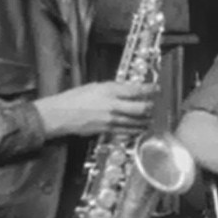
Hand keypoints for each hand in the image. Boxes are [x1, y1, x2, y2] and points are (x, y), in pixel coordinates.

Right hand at [34, 81, 157, 138]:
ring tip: (150, 118)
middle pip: (141, 108)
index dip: (150, 89)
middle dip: (150, 107)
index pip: (136, 90)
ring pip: (136, 121)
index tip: (156, 89)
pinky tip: (140, 128)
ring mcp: (111, 119)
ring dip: (146, 120)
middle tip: (154, 105)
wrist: (61, 114)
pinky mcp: (107, 130)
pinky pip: (127, 131)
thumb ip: (113, 89)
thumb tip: (128, 90)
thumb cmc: (74, 98)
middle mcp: (113, 105)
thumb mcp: (96, 86)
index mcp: (110, 91)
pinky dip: (136, 129)